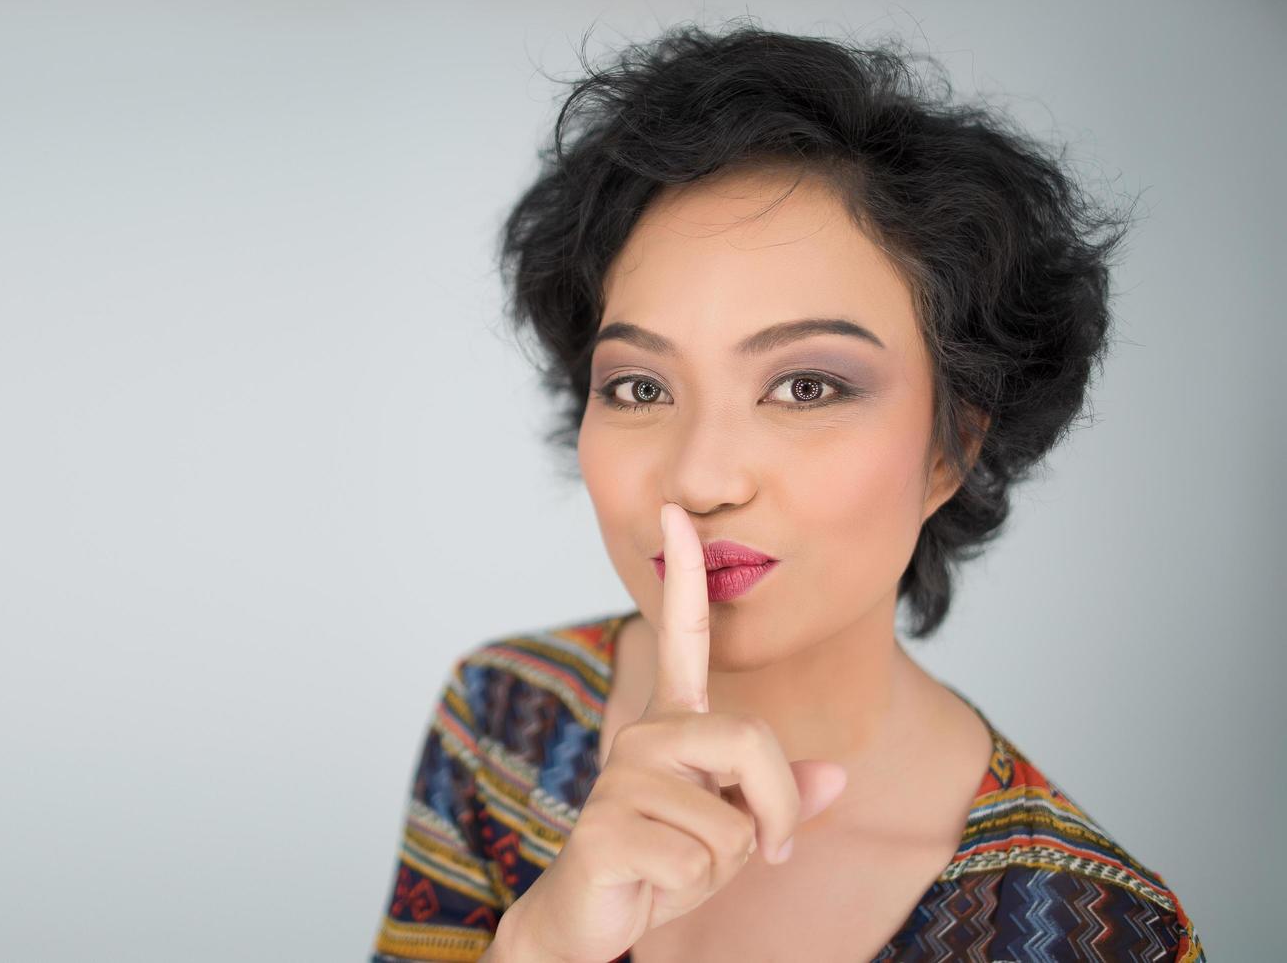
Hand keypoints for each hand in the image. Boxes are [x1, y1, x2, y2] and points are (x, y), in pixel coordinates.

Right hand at [498, 503, 847, 962]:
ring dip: (725, 863)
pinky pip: (697, 862)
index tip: (674, 511)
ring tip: (679, 864)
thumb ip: (780, 796)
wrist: (590, 918)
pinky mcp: (604, 828)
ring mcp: (620, 778)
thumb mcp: (735, 828)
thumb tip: (839, 774)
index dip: (683, 575)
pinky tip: (650, 883)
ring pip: (729, 821)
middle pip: (752, 743)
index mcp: (674, 724)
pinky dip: (691, 889)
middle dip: (778, 810)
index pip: (683, 637)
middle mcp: (645, 734)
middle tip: (766, 851)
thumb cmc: (663, 864)